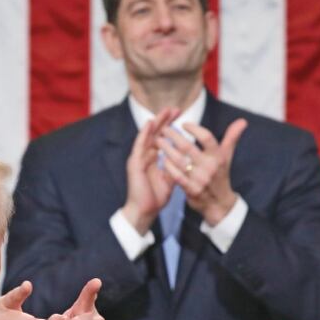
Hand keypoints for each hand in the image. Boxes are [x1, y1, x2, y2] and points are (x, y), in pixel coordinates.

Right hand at [122, 107, 179, 233]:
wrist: (145, 211)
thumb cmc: (155, 197)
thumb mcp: (170, 179)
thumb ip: (175, 167)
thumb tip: (186, 159)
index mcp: (152, 159)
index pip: (162, 138)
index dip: (170, 126)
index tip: (181, 115)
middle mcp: (144, 156)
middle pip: (155, 133)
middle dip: (164, 120)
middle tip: (175, 108)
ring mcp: (138, 158)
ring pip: (147, 136)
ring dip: (155, 123)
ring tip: (164, 111)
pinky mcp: (134, 163)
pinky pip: (139, 145)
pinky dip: (144, 134)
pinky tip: (149, 124)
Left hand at [157, 118, 247, 225]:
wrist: (219, 204)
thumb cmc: (220, 176)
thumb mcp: (227, 157)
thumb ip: (231, 138)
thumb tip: (242, 121)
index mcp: (218, 157)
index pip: (206, 137)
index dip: (194, 129)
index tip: (184, 124)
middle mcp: (210, 166)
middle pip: (188, 147)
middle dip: (174, 136)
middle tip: (163, 129)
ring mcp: (200, 179)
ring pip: (179, 160)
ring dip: (167, 149)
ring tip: (158, 141)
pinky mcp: (191, 190)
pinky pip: (177, 176)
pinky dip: (168, 167)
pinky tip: (161, 159)